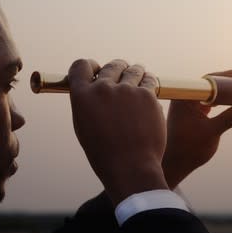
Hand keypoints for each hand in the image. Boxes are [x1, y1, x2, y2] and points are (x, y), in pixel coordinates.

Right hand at [68, 59, 168, 204]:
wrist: (130, 167)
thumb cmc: (105, 153)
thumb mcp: (85, 127)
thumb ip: (87, 103)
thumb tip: (93, 86)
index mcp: (82, 96)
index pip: (81, 65)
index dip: (90, 67)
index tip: (97, 71)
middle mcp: (103, 88)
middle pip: (112, 66)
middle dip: (117, 70)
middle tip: (123, 78)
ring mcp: (126, 90)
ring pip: (134, 70)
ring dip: (136, 74)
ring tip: (138, 84)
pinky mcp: (147, 95)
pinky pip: (150, 80)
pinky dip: (149, 84)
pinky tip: (149, 93)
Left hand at [162, 69, 231, 188]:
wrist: (176, 164)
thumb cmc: (189, 150)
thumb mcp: (212, 132)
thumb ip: (231, 118)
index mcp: (185, 97)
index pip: (213, 79)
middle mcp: (186, 96)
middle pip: (215, 81)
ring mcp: (190, 103)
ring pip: (215, 89)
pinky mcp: (194, 111)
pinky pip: (213, 99)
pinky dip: (226, 98)